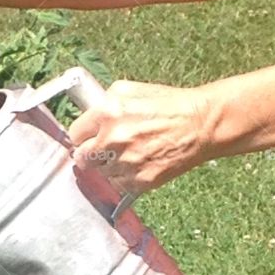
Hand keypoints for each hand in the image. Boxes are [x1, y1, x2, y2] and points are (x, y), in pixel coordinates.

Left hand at [66, 80, 214, 194]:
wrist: (200, 125)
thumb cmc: (168, 106)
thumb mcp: (131, 90)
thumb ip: (104, 102)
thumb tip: (86, 114)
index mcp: (108, 112)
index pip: (75, 134)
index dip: (83, 135)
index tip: (89, 137)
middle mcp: (113, 139)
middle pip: (82, 158)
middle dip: (91, 153)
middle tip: (104, 149)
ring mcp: (126, 162)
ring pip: (101, 173)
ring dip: (110, 165)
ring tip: (130, 153)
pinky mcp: (139, 181)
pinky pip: (119, 184)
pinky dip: (126, 176)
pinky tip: (140, 163)